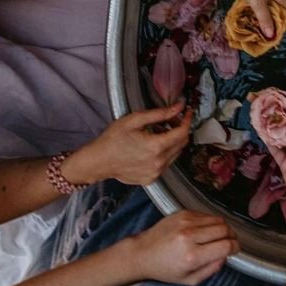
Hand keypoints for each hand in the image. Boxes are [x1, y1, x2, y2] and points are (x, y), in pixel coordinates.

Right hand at [67, 101, 192, 184]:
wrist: (98, 161)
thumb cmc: (113, 139)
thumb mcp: (135, 120)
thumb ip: (160, 113)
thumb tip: (179, 107)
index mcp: (156, 147)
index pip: (182, 133)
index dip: (187, 120)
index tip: (187, 112)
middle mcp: (159, 163)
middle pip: (181, 144)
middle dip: (180, 129)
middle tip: (171, 119)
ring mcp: (155, 173)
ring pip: (175, 154)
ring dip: (172, 141)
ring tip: (158, 131)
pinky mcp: (151, 179)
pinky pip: (166, 163)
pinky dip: (165, 152)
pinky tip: (152, 145)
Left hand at [127, 210, 238, 284]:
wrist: (143, 252)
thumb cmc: (165, 269)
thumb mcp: (189, 280)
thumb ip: (211, 269)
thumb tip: (226, 256)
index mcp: (192, 256)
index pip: (225, 246)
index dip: (235, 247)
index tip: (236, 249)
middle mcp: (190, 236)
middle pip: (224, 229)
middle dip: (231, 236)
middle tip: (230, 242)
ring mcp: (186, 222)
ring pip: (217, 219)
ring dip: (223, 227)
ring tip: (220, 235)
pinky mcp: (183, 212)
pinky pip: (206, 214)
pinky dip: (211, 222)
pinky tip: (206, 230)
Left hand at [230, 0, 285, 36]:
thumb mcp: (257, 2)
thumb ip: (264, 19)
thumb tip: (271, 35)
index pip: (285, 15)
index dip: (279, 26)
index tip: (269, 36)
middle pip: (279, 9)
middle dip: (271, 20)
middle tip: (261, 30)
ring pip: (271, 2)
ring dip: (265, 12)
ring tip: (255, 21)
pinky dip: (261, 4)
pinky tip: (252, 7)